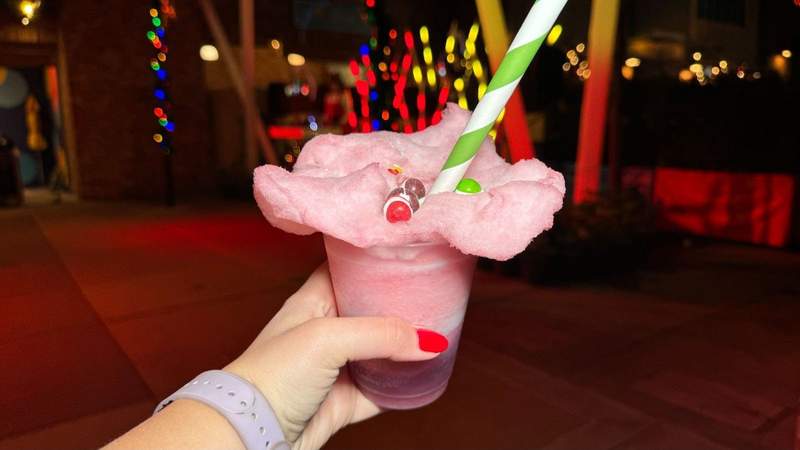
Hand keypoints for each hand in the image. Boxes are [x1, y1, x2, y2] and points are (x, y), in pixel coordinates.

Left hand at [225, 263, 446, 449]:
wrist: (254, 430)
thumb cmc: (271, 374)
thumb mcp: (327, 337)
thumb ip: (380, 333)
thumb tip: (428, 341)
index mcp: (315, 301)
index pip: (348, 269)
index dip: (375, 261)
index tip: (407, 254)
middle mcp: (327, 330)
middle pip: (372, 310)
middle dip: (401, 305)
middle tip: (436, 295)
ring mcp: (337, 366)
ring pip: (382, 351)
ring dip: (406, 346)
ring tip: (440, 333)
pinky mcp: (345, 400)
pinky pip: (383, 390)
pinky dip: (403, 386)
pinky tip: (425, 376)